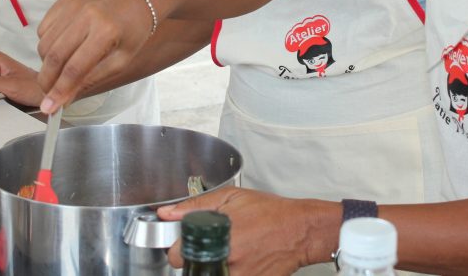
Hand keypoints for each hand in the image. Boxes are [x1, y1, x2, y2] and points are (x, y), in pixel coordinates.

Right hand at [36, 0, 155, 112]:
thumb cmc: (132, 32)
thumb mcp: (120, 61)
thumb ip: (91, 80)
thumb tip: (64, 100)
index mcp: (106, 31)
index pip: (75, 68)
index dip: (59, 90)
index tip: (49, 108)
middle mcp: (86, 15)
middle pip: (54, 56)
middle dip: (47, 80)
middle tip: (47, 93)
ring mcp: (73, 4)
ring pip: (44, 43)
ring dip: (46, 62)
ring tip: (60, 69)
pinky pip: (43, 28)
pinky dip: (46, 44)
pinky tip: (61, 47)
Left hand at [157, 187, 333, 275]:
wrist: (300, 231)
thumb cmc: (270, 213)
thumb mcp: (231, 198)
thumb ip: (195, 206)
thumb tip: (167, 214)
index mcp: (217, 237)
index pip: (176, 256)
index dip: (179, 247)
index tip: (187, 242)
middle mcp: (227, 261)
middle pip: (191, 271)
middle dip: (195, 259)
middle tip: (211, 246)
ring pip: (208, 275)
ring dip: (211, 267)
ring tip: (229, 253)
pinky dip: (229, 271)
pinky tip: (242, 260)